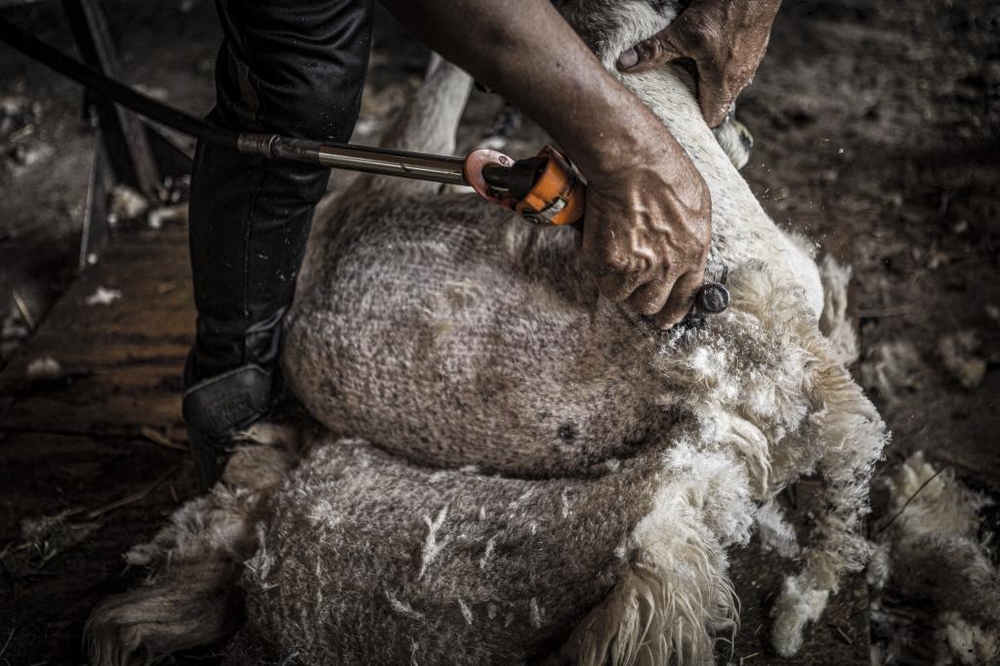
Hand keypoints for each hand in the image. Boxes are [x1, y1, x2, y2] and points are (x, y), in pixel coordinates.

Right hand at [577, 111, 711, 328]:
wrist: (632, 161)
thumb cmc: (663, 168)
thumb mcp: (696, 202)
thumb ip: (690, 233)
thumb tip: (682, 248)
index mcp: (695, 251)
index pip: (687, 296)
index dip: (674, 310)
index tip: (665, 319)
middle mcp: (670, 265)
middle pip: (652, 304)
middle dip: (641, 297)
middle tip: (630, 283)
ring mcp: (640, 268)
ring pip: (623, 297)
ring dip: (617, 282)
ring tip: (612, 256)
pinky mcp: (611, 263)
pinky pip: (602, 281)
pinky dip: (597, 267)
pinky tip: (598, 243)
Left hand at [616, 0, 781, 126]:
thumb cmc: (725, 9)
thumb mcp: (683, 32)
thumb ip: (655, 51)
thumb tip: (625, 64)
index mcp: (724, 82)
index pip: (711, 119)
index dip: (693, 121)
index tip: (677, 116)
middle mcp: (740, 76)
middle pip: (717, 102)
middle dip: (697, 100)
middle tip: (675, 95)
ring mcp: (750, 61)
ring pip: (727, 83)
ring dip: (708, 81)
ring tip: (687, 73)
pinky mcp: (754, 46)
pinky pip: (735, 65)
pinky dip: (719, 63)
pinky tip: (705, 51)